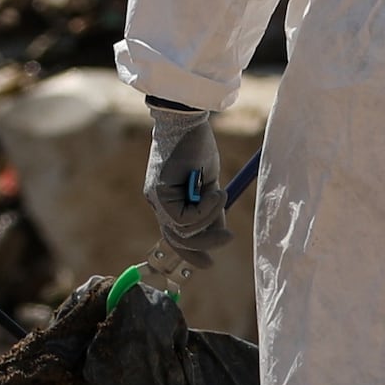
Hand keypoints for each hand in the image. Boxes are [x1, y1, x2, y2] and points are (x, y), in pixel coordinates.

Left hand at [145, 98, 229, 258]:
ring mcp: (156, 198)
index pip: (175, 236)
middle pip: (175, 240)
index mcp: (167, 201)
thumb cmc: (198, 147)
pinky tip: (213, 190)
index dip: (191, 253)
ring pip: (181, 232)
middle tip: (228, 238)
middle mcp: (157, 202)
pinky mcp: (158, 191)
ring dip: (209, 220)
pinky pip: (183, 219)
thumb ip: (210, 211)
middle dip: (203, 246)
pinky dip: (204, 210)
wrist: (187, 120)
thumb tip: (220, 235)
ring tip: (222, 195)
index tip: (208, 264)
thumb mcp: (209, 186)